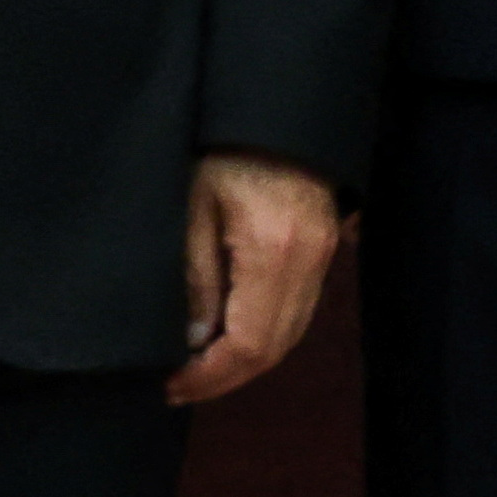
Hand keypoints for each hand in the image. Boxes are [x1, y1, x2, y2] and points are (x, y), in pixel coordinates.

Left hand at [167, 149, 339, 405]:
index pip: (249, 344)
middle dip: (225, 377)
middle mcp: (308, 263)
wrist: (274, 110)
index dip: (210, 376)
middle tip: (179, 387)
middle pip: (274, 349)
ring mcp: (323, 257)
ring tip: (197, 369)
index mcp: (272, 251)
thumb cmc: (222, 147)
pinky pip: (297, 311)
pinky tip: (228, 336)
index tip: (172, 386)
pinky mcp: (324, 249)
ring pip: (289, 335)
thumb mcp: (191, 207)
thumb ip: (196, 277)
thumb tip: (195, 341)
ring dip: (245, 360)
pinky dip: (264, 334)